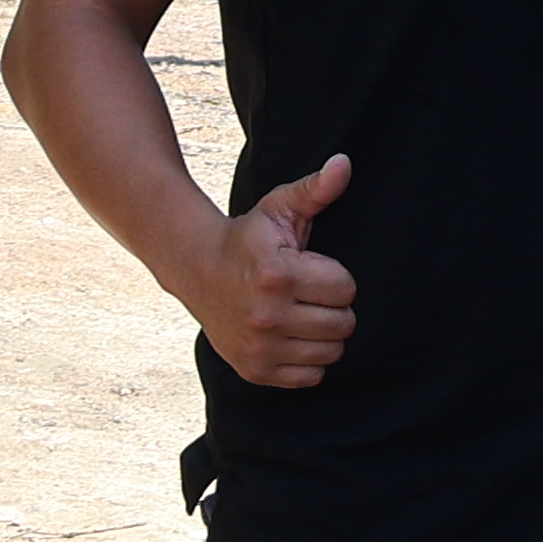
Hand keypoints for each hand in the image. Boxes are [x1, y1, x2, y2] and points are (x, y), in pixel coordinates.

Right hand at [186, 153, 356, 389]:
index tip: (313, 269)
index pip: (346, 290)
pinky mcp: (255, 370)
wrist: (196, 269)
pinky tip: (291, 336)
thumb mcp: (278, 208)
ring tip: (302, 313)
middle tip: (309, 293)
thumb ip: (315, 189)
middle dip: (333, 306)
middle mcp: (267, 316)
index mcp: (277, 275)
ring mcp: (259, 347)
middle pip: (343, 325)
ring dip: (323, 334)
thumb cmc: (248, 238)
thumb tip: (344, 164)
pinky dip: (308, 360)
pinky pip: (310, 377)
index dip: (335, 277)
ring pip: (331, 353)